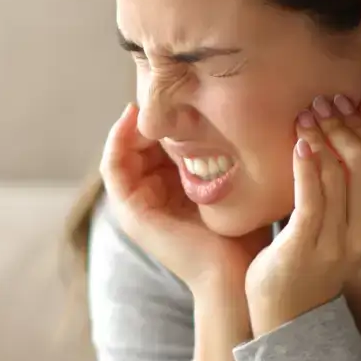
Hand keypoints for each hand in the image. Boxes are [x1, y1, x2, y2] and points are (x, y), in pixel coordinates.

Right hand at [100, 102, 267, 297]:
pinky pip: (113, 166)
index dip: (166, 115)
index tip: (182, 89)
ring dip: (131, 122)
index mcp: (171, 190)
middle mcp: (149, 196)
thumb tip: (248, 112)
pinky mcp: (128, 211)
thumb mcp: (236, 182)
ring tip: (147, 98)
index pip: (159, 142)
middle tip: (162, 86)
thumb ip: (230, 153)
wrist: (235, 274)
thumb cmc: (245, 233)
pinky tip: (135, 117)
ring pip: (122, 150)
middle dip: (149, 114)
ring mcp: (134, 205)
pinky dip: (118, 139)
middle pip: (139, 143)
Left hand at [246, 88, 360, 333]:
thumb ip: (359, 156)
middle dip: (342, 125)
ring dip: (321, 138)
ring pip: (338, 175)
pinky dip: (307, 166)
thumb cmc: (315, 248)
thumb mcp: (344, 203)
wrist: (289, 307)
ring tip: (303, 116)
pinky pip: (312, 198)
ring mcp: (341, 243)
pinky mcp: (308, 246)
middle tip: (319, 103)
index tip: (341, 99)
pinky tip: (299, 145)